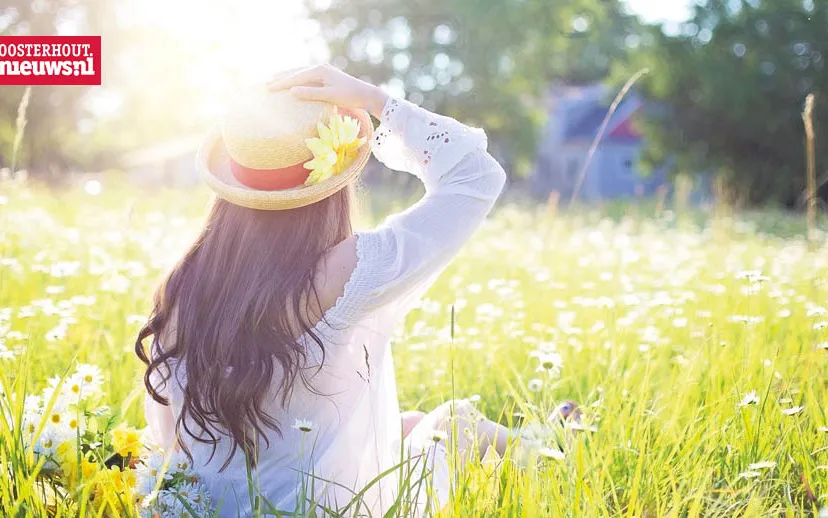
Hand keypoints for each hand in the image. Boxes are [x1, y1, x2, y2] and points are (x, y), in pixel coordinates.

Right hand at [267, 64, 388, 118]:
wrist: (366, 94)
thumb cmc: (349, 96)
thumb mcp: (330, 96)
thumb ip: (311, 93)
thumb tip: (292, 90)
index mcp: (319, 70)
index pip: (296, 77)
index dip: (281, 83)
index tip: (268, 89)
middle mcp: (320, 67)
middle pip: (295, 72)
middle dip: (280, 78)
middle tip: (265, 84)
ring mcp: (323, 71)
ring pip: (300, 73)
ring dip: (287, 77)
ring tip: (273, 81)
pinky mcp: (325, 76)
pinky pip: (306, 76)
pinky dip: (296, 79)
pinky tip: (291, 83)